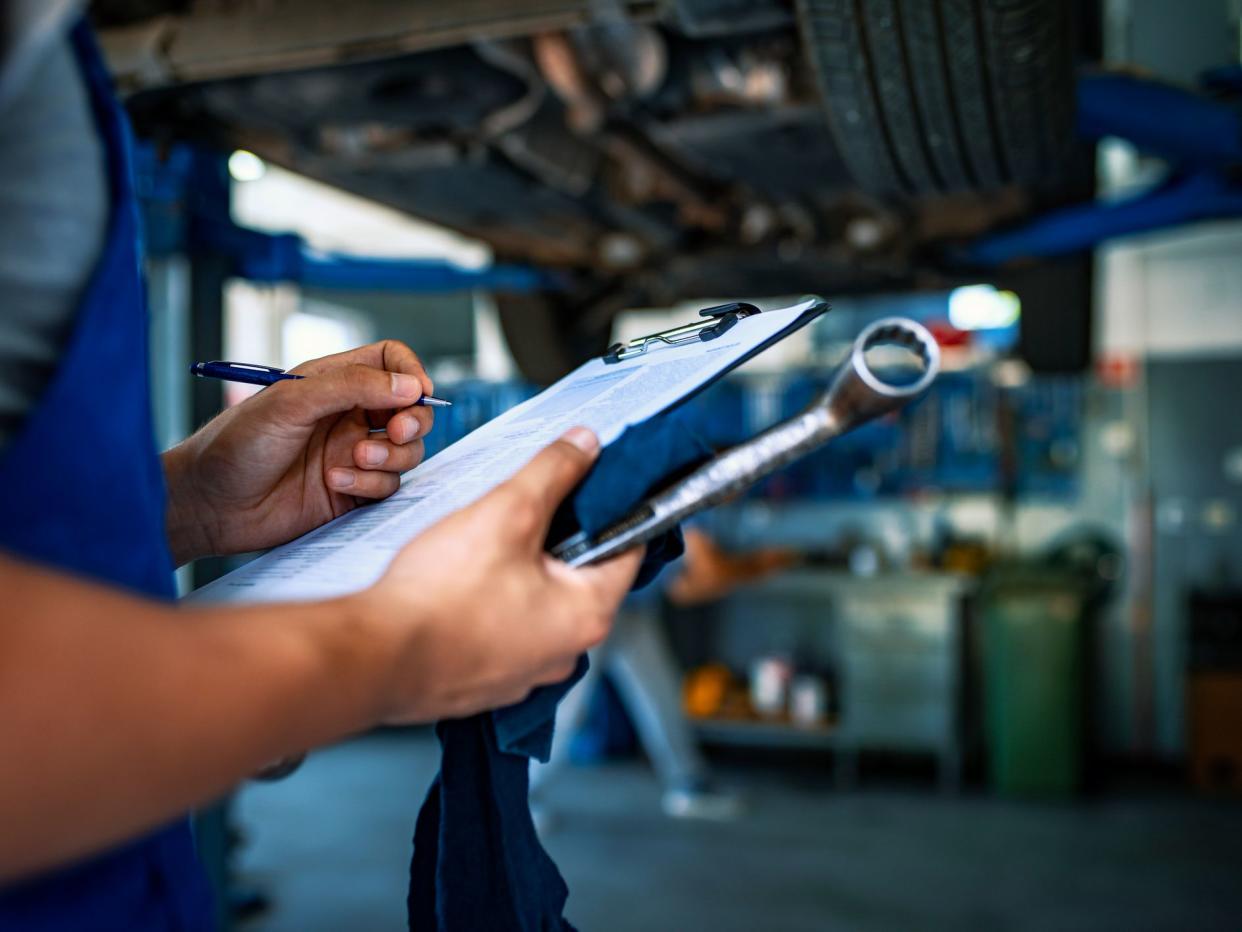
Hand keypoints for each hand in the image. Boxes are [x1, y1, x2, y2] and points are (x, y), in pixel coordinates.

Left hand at [163, 341, 434, 563]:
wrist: (209, 504)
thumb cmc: (236, 444)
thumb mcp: (292, 402)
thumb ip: (353, 387)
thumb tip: (410, 385)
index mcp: (334, 382)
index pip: (390, 362)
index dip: (411, 373)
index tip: (416, 393)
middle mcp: (349, 416)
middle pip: (410, 409)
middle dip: (414, 420)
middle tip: (398, 431)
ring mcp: (353, 455)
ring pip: (406, 451)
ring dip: (391, 455)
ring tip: (356, 460)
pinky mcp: (352, 491)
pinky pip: (388, 486)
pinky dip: (370, 484)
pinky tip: (333, 483)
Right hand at [356, 427, 643, 722]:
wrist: (373, 657)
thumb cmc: (440, 595)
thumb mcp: (506, 512)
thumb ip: (553, 473)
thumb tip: (586, 445)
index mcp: (587, 615)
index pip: (628, 548)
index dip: (616, 506)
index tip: (598, 480)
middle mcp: (565, 653)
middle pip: (580, 574)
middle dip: (557, 535)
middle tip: (526, 504)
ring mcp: (525, 672)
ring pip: (538, 602)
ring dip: (519, 570)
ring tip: (485, 542)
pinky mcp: (487, 680)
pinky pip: (503, 629)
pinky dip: (490, 603)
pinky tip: (461, 581)